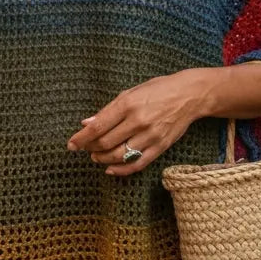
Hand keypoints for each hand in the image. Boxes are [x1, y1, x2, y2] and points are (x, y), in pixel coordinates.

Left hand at [66, 69, 208, 176]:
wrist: (189, 95)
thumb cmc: (157, 90)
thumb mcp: (130, 92)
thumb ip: (108, 110)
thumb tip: (87, 123)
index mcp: (128, 104)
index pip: (98, 127)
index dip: (81, 138)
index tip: (71, 144)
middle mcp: (138, 121)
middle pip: (106, 143)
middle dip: (90, 148)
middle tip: (83, 148)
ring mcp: (150, 136)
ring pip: (119, 155)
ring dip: (102, 159)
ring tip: (95, 157)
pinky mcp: (160, 147)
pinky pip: (137, 164)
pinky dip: (121, 169)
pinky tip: (110, 169)